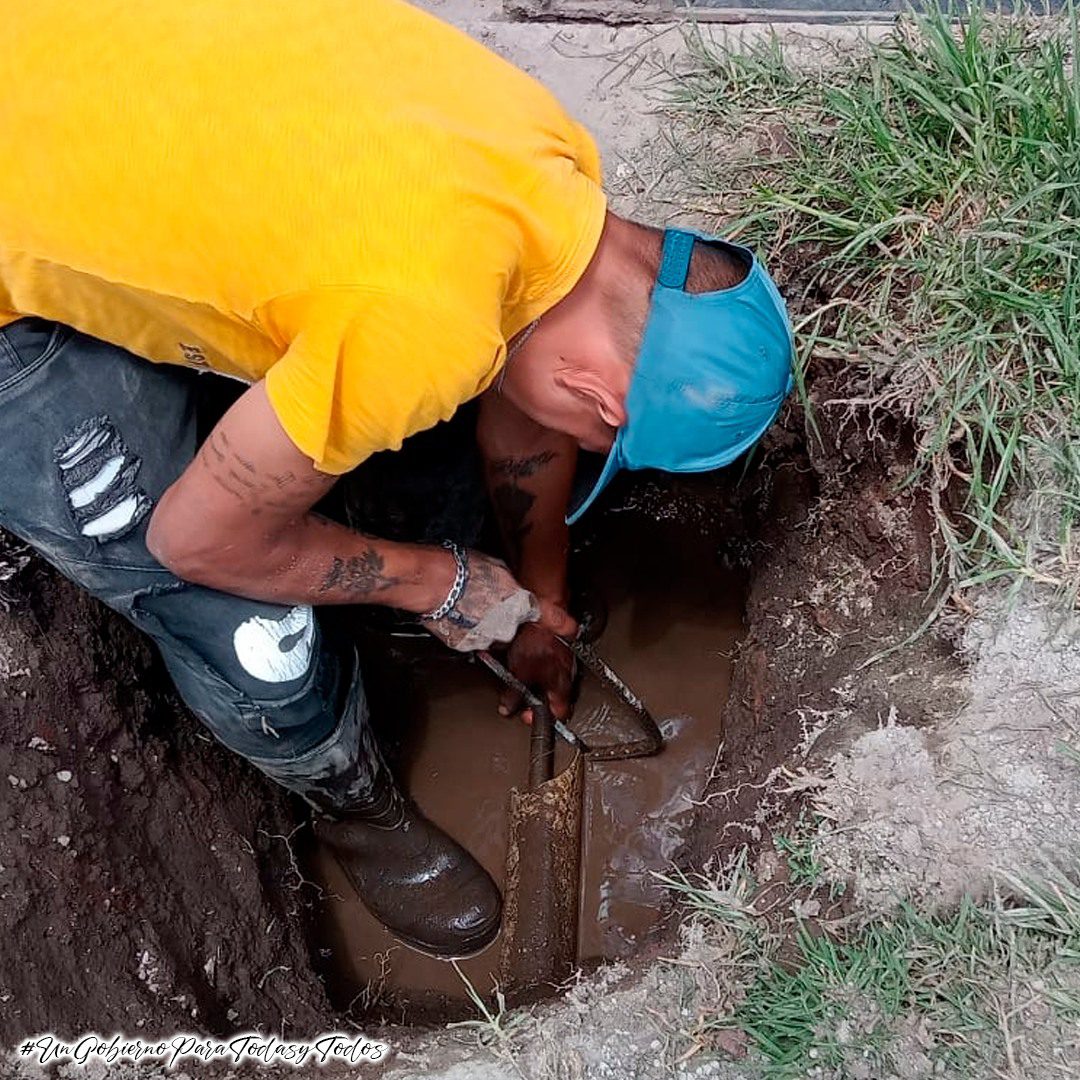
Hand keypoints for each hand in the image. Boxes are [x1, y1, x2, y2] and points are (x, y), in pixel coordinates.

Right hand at [421, 549, 573, 652]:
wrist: (433, 583)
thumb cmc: (463, 569)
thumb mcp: (498, 567)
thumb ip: (510, 584)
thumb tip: (510, 587)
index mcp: (519, 603)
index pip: (548, 616)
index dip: (562, 624)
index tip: (571, 629)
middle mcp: (507, 626)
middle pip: (511, 628)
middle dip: (502, 618)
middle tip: (485, 600)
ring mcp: (486, 639)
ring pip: (491, 637)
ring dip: (483, 626)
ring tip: (465, 606)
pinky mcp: (465, 646)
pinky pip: (471, 641)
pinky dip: (465, 632)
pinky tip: (454, 614)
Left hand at [499, 620, 576, 724]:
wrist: (542, 612)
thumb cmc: (536, 641)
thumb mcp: (518, 673)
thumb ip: (513, 695)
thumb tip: (508, 708)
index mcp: (561, 686)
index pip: (559, 713)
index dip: (541, 717)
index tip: (527, 715)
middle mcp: (566, 675)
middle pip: (554, 698)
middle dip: (536, 699)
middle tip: (522, 697)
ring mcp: (564, 661)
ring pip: (551, 680)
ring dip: (536, 682)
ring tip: (522, 676)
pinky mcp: (559, 648)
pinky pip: (549, 665)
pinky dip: (538, 667)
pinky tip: (527, 660)